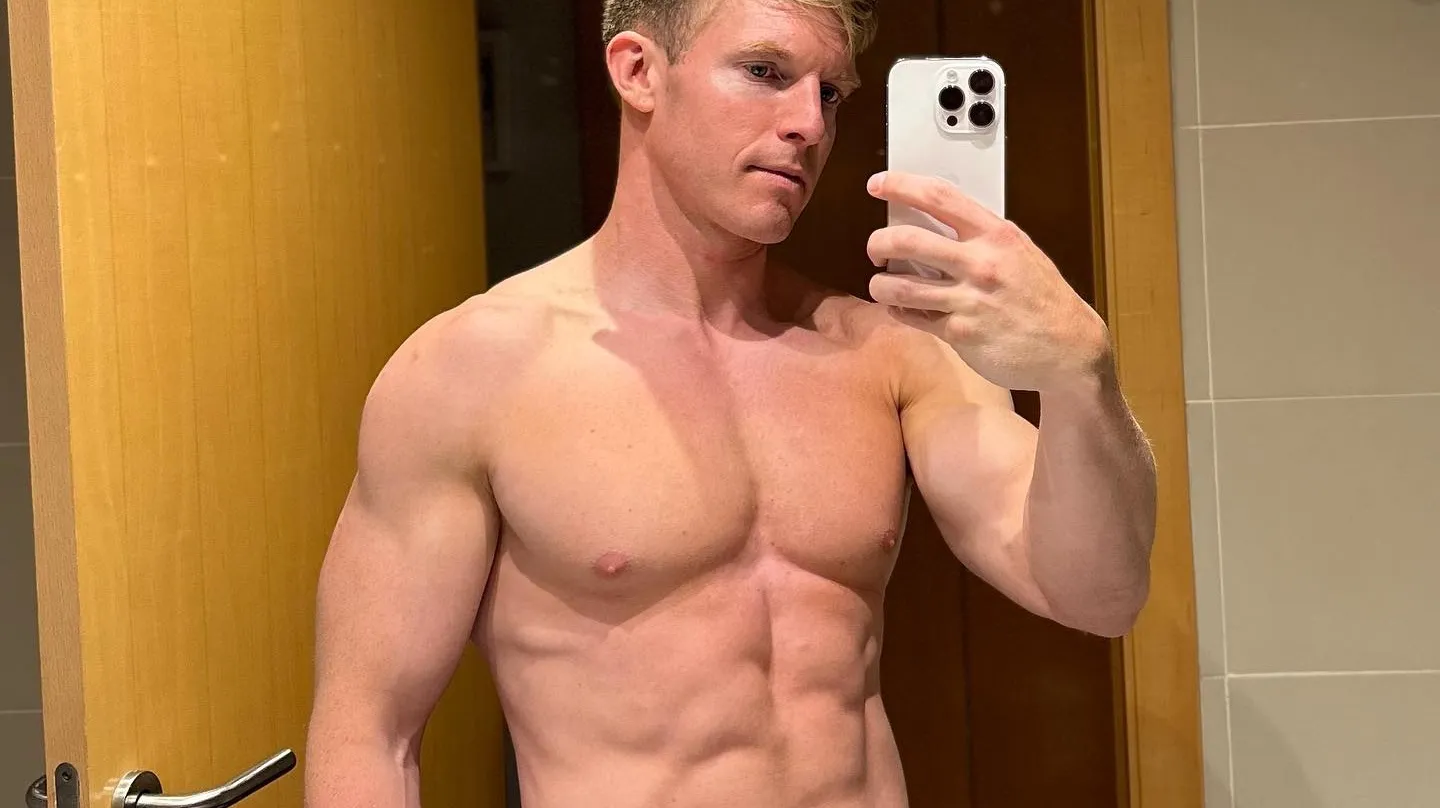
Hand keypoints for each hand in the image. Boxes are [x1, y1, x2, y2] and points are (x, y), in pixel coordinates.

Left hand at [866, 171, 1112, 393]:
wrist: (1069, 347)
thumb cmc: (1042, 297)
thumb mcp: (1019, 252)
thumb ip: (981, 237)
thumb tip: (935, 221)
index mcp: (996, 235)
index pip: (939, 197)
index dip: (901, 185)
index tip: (879, 183)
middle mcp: (981, 263)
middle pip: (907, 240)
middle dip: (878, 243)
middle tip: (875, 249)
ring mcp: (969, 300)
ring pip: (900, 286)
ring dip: (880, 285)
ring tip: (882, 285)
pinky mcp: (960, 333)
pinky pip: (913, 317)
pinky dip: (900, 312)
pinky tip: (903, 308)